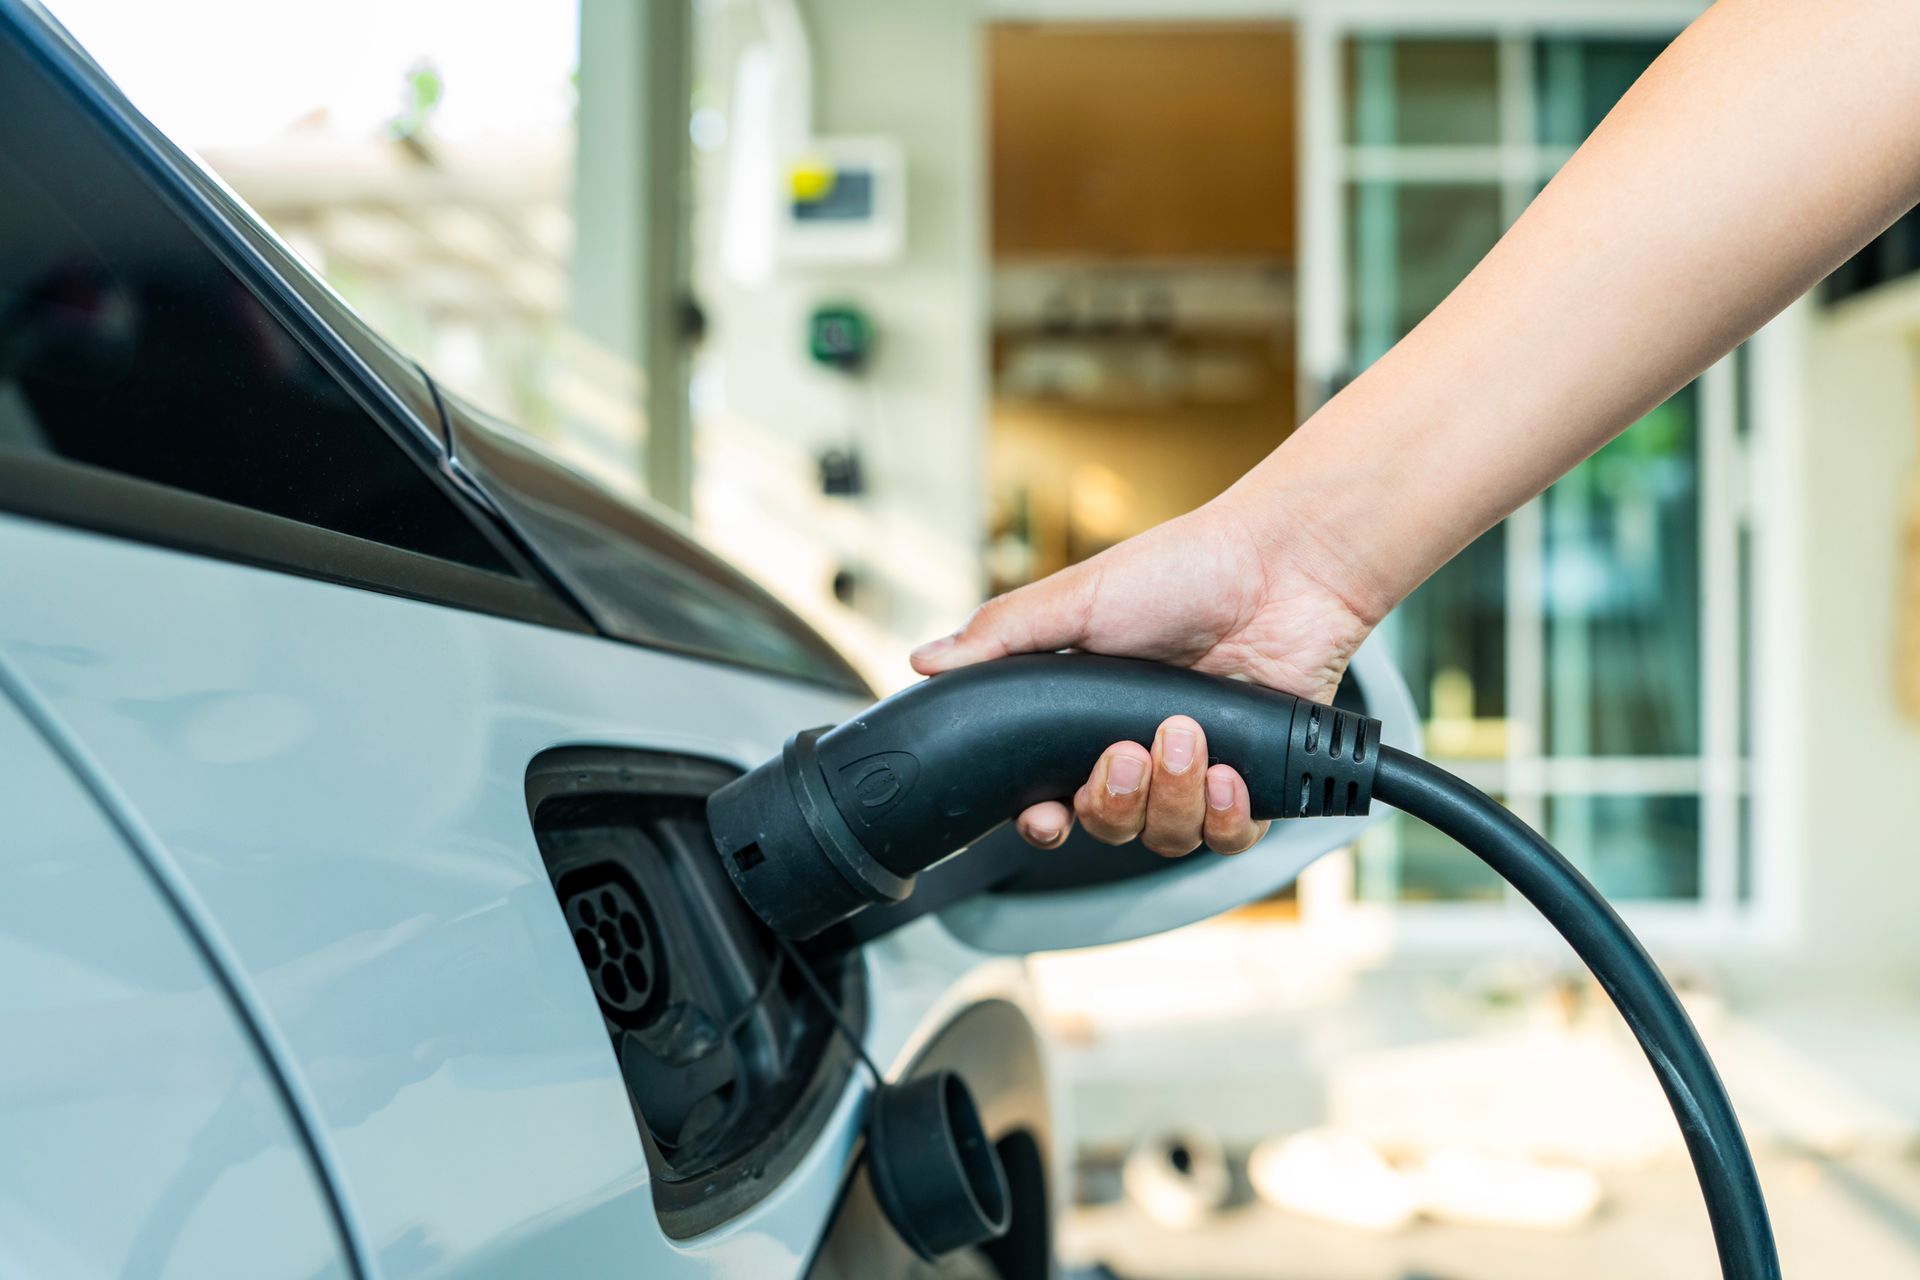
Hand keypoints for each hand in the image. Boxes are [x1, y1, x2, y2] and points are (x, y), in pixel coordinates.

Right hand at [910, 498, 1379, 854]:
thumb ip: (999, 638)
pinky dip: (1226, 816)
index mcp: (1088, 718)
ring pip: (1166, 838)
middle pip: (1106, 827)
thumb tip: (924, 662)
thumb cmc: (1185, 570)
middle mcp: (1141, 750)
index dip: (1043, 822)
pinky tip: (1228, 773)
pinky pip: (1230, 837)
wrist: (1281, 567)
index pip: (1051, 798)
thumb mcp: (1076, 598)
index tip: (1045, 816)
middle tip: (1125, 753)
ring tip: (1187, 736)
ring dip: (1171, 798)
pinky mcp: (1257, 779)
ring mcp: (1199, 768)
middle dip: (1112, 801)